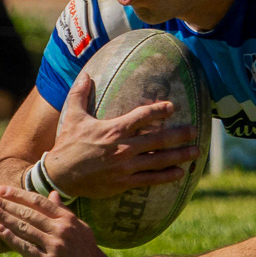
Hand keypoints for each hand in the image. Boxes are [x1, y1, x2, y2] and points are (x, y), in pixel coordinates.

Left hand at [0, 186, 112, 256]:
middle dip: (6, 204)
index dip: (19, 195)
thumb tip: (53, 194)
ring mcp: (55, 246)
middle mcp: (61, 230)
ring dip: (4, 217)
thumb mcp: (79, 227)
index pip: (39, 202)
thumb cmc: (87, 252)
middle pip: (28, 213)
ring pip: (24, 228)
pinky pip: (26, 248)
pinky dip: (11, 238)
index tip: (2, 190)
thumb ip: (64, 211)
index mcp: (68, 219)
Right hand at [43, 74, 200, 198]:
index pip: (142, 116)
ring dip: (179, 155)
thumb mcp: (72, 116)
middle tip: (195, 130)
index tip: (172, 107)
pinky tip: (180, 173)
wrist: (59, 176)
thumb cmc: (67, 144)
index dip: (159, 110)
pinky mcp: (124, 183)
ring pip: (159, 160)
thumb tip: (85, 73)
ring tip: (196, 151)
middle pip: (158, 139)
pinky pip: (150, 179)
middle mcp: (123, 148)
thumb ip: (80, 94)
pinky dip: (167, 177)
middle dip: (179, 134)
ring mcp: (125, 167)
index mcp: (113, 130)